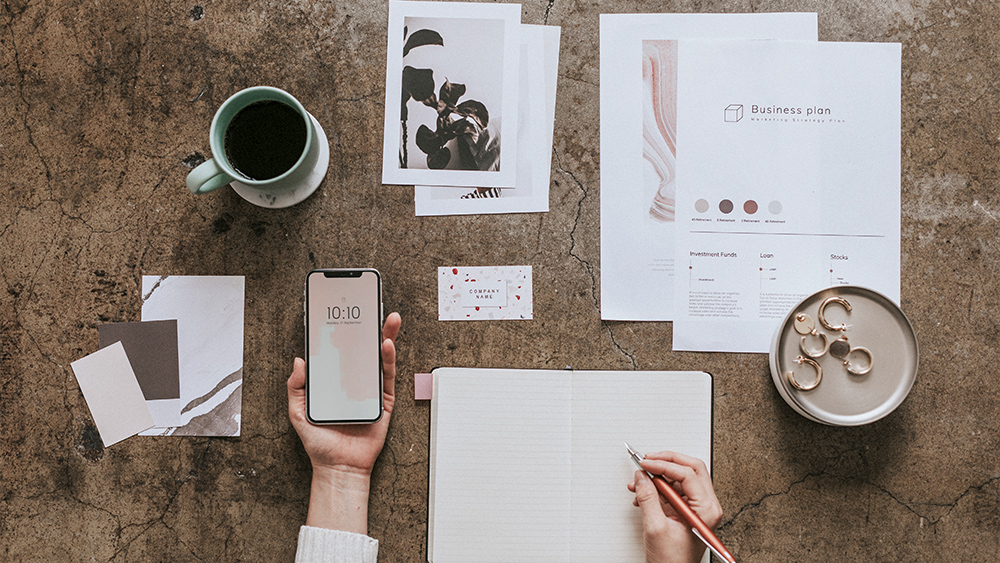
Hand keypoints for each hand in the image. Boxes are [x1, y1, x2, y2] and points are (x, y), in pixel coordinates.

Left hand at [287, 311, 400, 532]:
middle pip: (362, 350)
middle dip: (368, 328)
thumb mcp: (298, 413)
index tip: (341, 313)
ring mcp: (370, 390)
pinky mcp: (384, 401)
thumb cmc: (320, 443)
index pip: (338, 353)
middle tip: (370, 307)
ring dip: (384, 337)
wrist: (340, 468)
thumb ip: (296, 387)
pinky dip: (388, 359)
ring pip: (379, 358)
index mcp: (334, 383)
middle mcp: (353, 383)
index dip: (340, 333)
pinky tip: (385, 345)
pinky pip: (387, 377)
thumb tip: (298, 361)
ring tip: (387, 319)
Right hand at [627, 451, 723, 562]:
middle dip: (665, 462)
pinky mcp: (686, 511)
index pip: (687, 473)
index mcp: (706, 509)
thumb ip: (648, 498)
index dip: (664, 464)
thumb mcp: (656, 528)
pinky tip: (642, 494)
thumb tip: (642, 477)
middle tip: (647, 460)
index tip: (645, 463)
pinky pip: (673, 490)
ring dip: (657, 476)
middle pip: (689, 469)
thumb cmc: (672, 561)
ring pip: (679, 478)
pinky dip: (657, 488)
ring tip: (639, 482)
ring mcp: (697, 508)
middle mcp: (706, 506)